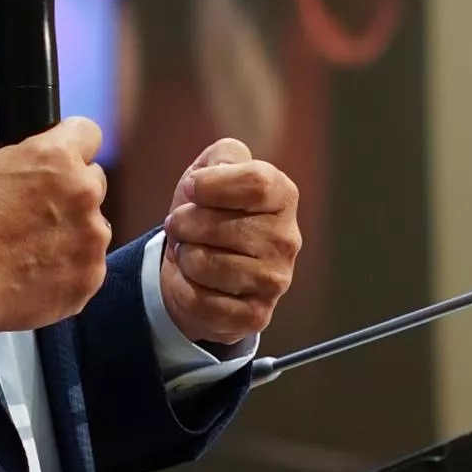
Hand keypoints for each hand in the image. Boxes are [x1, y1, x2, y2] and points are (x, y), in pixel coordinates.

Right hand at [0, 121, 108, 335]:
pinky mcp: (89, 277)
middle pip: (93, 181)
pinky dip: (68, 267)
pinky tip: (36, 271)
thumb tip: (6, 150)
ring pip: (92, 226)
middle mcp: (83, 194)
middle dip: (70, 191)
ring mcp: (91, 239)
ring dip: (71, 231)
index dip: (70, 143)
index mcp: (57, 158)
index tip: (60, 157)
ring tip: (32, 246)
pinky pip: (87, 265)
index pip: (87, 133)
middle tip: (37, 208)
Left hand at [159, 136, 299, 351]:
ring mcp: (276, 281)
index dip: (210, 185)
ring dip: (184, 257)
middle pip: (216, 225)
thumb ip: (222, 155)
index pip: (255, 182)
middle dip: (183, 223)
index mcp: (283, 197)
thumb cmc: (208, 212)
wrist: (199, 268)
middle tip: (183, 227)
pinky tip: (194, 283)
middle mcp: (288, 240)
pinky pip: (200, 301)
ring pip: (204, 264)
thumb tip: (213, 175)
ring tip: (190, 253)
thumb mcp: (213, 171)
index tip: (191, 189)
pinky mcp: (256, 315)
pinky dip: (183, 289)